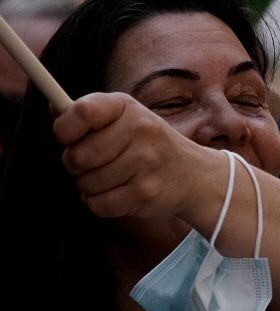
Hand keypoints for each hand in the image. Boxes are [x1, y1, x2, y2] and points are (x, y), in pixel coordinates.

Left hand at [54, 92, 218, 220]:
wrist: (194, 174)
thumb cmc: (148, 145)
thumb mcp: (125, 119)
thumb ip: (88, 115)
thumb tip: (53, 106)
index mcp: (127, 107)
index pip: (82, 111)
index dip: (65, 130)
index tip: (70, 138)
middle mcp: (140, 129)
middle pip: (76, 156)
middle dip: (78, 166)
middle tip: (97, 163)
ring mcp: (145, 160)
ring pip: (85, 184)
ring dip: (91, 187)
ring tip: (114, 178)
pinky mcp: (145, 190)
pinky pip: (98, 204)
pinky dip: (103, 203)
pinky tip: (121, 192)